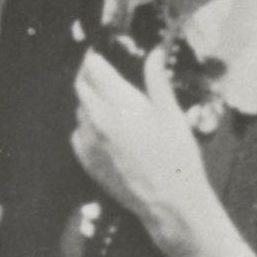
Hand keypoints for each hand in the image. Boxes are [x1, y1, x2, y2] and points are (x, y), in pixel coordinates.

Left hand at [70, 45, 216, 246]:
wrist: (170, 203)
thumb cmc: (178, 156)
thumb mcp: (172, 114)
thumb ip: (157, 81)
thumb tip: (154, 53)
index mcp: (118, 103)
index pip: (93, 68)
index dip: (96, 57)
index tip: (101, 54)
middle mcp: (97, 119)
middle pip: (81, 86)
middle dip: (88, 75)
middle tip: (101, 73)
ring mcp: (88, 141)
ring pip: (80, 110)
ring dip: (89, 101)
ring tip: (109, 103)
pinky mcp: (86, 161)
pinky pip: (79, 134)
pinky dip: (87, 126)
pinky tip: (105, 130)